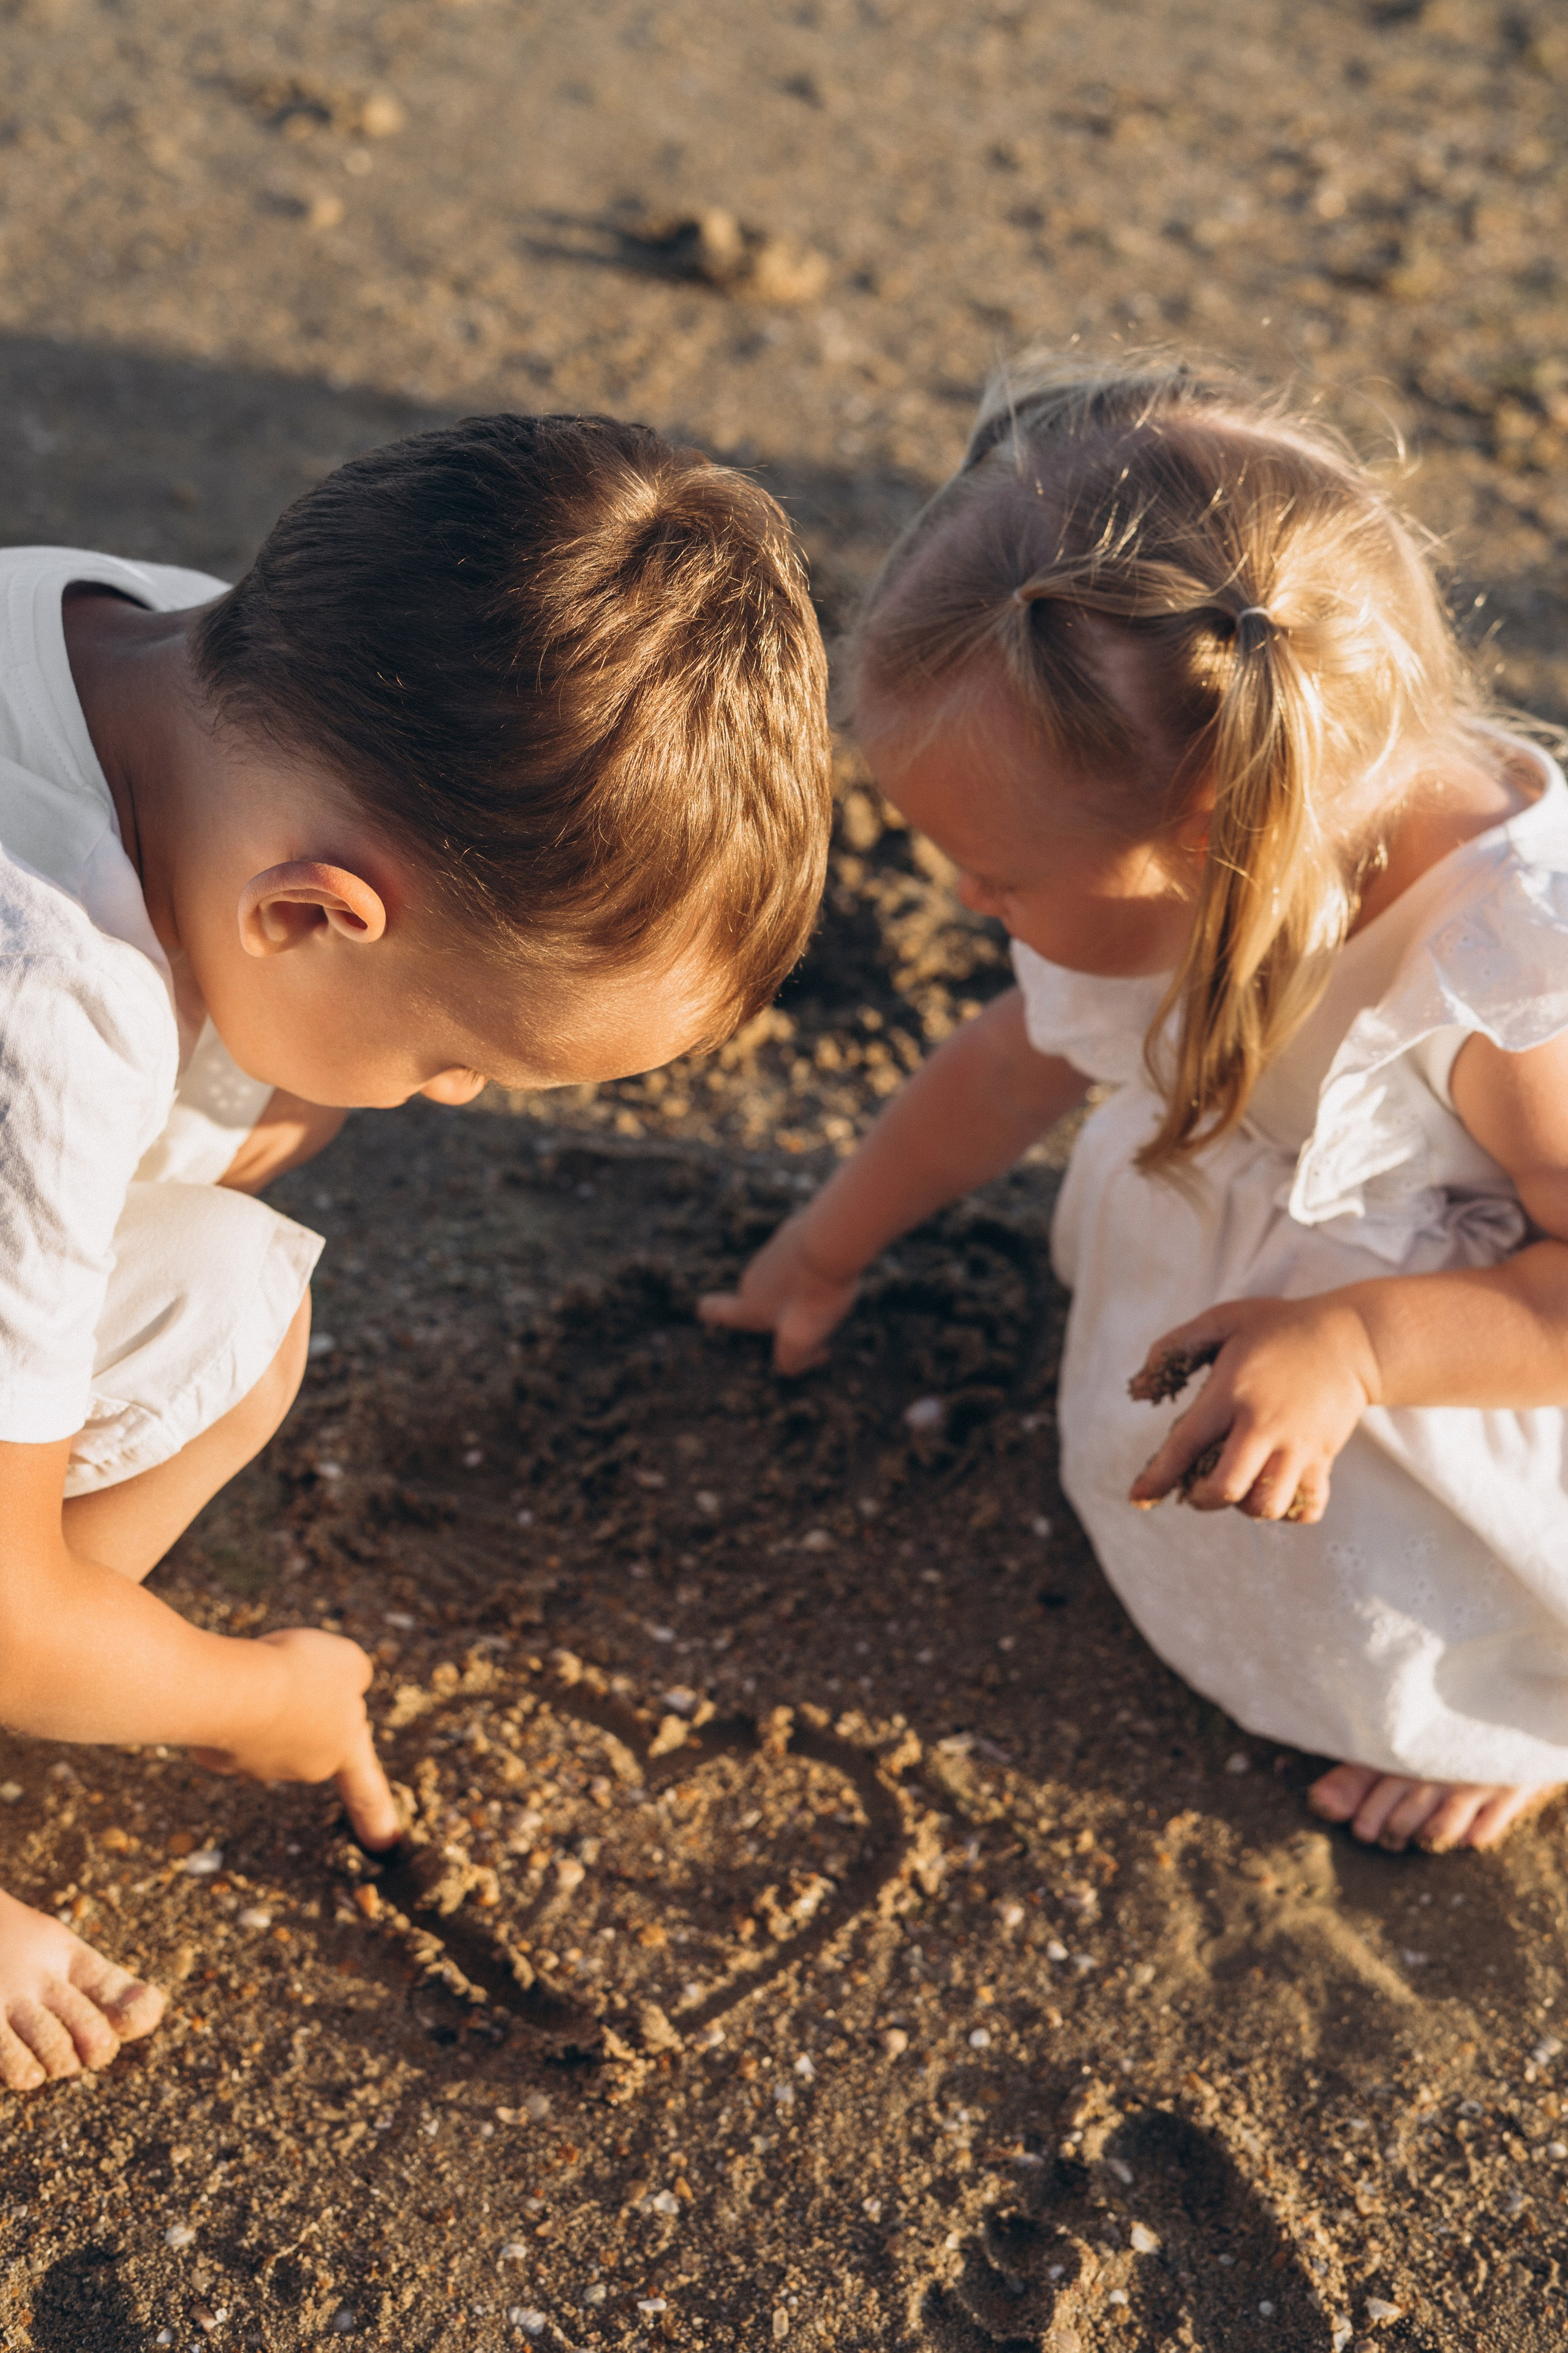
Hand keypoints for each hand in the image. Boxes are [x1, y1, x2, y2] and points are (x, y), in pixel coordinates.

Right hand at [191, 1627, 400, 1849]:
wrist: (235, 1689)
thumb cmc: (301, 1675)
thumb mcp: (347, 1663)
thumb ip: (351, 1680)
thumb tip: (334, 1691)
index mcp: (344, 1750)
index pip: (366, 1788)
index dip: (378, 1815)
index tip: (387, 1848)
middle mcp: (304, 1767)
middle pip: (310, 1731)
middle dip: (300, 1702)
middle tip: (292, 1671)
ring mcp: (259, 1765)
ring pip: (269, 1722)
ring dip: (265, 1699)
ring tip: (259, 1675)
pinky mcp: (220, 1754)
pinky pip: (233, 1721)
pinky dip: (234, 1704)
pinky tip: (230, 1690)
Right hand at [698, 1210, 861, 1374]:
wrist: (831, 1246)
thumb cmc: (811, 1299)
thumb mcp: (800, 1345)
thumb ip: (792, 1359)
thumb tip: (813, 1354)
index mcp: (749, 1306)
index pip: (717, 1311)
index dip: (712, 1311)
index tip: (703, 1308)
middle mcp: (755, 1277)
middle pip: (764, 1296)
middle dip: (787, 1307)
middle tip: (815, 1315)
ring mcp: (774, 1251)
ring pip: (788, 1276)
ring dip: (806, 1285)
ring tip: (830, 1291)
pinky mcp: (796, 1233)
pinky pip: (805, 1256)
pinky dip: (818, 1265)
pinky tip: (838, 1266)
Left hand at [1127, 1293, 1381, 1524]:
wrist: (1352, 1338)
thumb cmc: (1279, 1327)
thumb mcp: (1222, 1321)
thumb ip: (1174, 1348)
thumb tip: (1137, 1389)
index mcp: (1231, 1392)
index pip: (1185, 1445)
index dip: (1157, 1477)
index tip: (1139, 1498)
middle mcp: (1264, 1425)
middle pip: (1227, 1488)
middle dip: (1202, 1499)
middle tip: (1197, 1487)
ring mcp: (1298, 1445)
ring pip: (1266, 1505)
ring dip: (1244, 1506)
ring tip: (1239, 1486)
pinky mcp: (1324, 1458)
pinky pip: (1306, 1508)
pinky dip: (1287, 1513)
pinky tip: (1274, 1492)